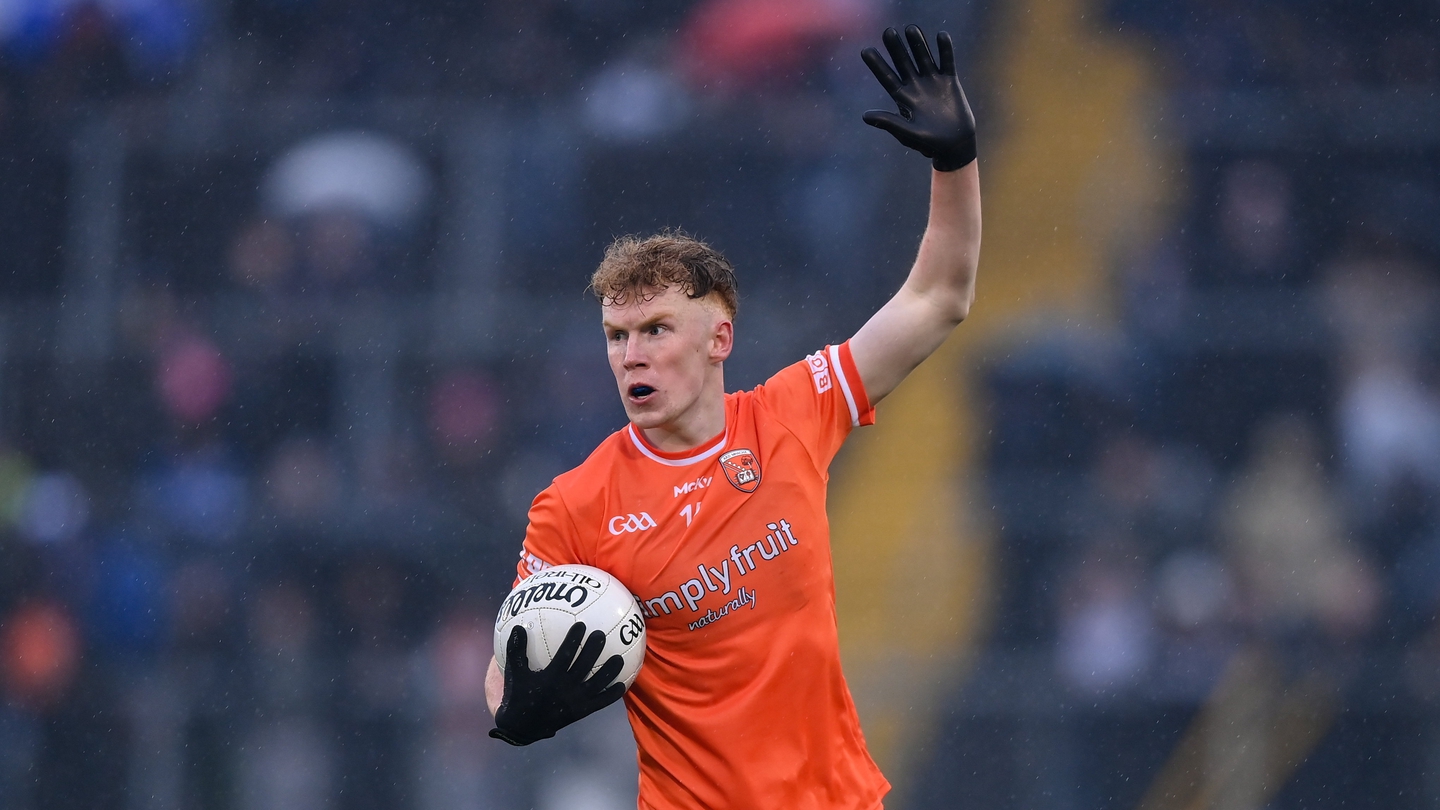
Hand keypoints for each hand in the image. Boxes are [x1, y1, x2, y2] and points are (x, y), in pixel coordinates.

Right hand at [489, 623, 625, 745]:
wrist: (522, 727)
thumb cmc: (518, 695)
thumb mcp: (515, 673)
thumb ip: (516, 650)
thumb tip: (517, 627)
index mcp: (550, 678)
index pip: (566, 655)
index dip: (574, 639)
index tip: (582, 626)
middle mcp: (566, 689)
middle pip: (585, 665)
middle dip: (594, 649)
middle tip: (601, 634)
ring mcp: (575, 701)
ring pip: (597, 683)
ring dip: (609, 671)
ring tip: (618, 658)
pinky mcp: (581, 712)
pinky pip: (600, 703)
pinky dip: (611, 695)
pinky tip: (621, 685)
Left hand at [861, 25, 976, 170]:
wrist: (954, 145)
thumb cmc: (928, 143)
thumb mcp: (906, 133)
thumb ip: (889, 122)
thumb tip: (865, 116)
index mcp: (903, 98)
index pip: (886, 77)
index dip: (876, 65)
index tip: (865, 50)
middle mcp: (916, 86)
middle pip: (903, 63)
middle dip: (896, 48)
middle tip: (888, 32)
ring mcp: (933, 82)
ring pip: (924, 57)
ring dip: (918, 44)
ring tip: (911, 29)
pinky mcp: (950, 81)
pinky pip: (947, 61)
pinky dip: (945, 49)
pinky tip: (941, 36)